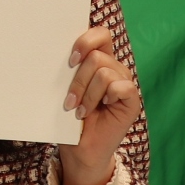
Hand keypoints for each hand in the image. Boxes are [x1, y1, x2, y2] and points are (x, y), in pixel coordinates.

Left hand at [57, 26, 139, 184]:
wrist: (79, 150)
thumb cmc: (68, 119)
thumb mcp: (64, 89)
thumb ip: (68, 69)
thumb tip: (53, 50)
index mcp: (98, 60)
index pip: (101, 34)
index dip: (86, 40)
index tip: (70, 60)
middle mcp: (113, 68)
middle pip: (97, 55)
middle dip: (78, 79)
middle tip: (69, 100)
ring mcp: (124, 84)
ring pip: (104, 71)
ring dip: (87, 93)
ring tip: (80, 110)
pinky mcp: (131, 100)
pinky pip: (121, 86)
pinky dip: (104, 97)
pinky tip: (98, 109)